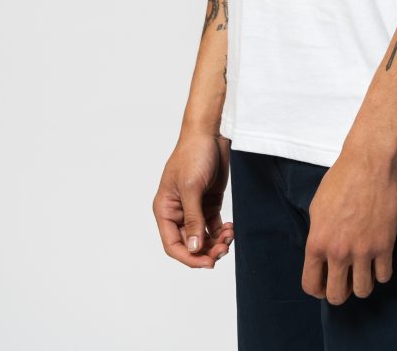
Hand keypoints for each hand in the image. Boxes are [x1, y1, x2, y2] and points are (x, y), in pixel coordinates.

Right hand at [152, 131, 234, 267]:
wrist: (210, 134)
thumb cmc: (193, 155)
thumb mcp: (192, 187)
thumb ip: (193, 218)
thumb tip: (194, 247)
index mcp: (165, 209)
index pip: (173, 244)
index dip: (188, 257)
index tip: (207, 263)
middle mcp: (178, 212)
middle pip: (190, 244)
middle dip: (206, 251)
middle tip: (223, 251)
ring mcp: (194, 208)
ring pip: (203, 238)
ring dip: (216, 243)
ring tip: (229, 237)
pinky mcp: (209, 203)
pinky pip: (214, 227)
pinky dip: (222, 232)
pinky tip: (231, 229)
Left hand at [301, 147, 396, 304]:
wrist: (367, 163)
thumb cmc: (340, 180)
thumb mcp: (317, 208)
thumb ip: (318, 236)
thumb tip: (322, 257)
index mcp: (317, 242)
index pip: (311, 285)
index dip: (317, 289)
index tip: (324, 284)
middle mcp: (338, 251)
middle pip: (337, 296)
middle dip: (340, 291)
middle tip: (345, 279)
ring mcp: (363, 250)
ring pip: (363, 291)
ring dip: (362, 284)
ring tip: (363, 269)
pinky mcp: (385, 244)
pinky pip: (384, 276)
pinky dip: (381, 272)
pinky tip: (378, 259)